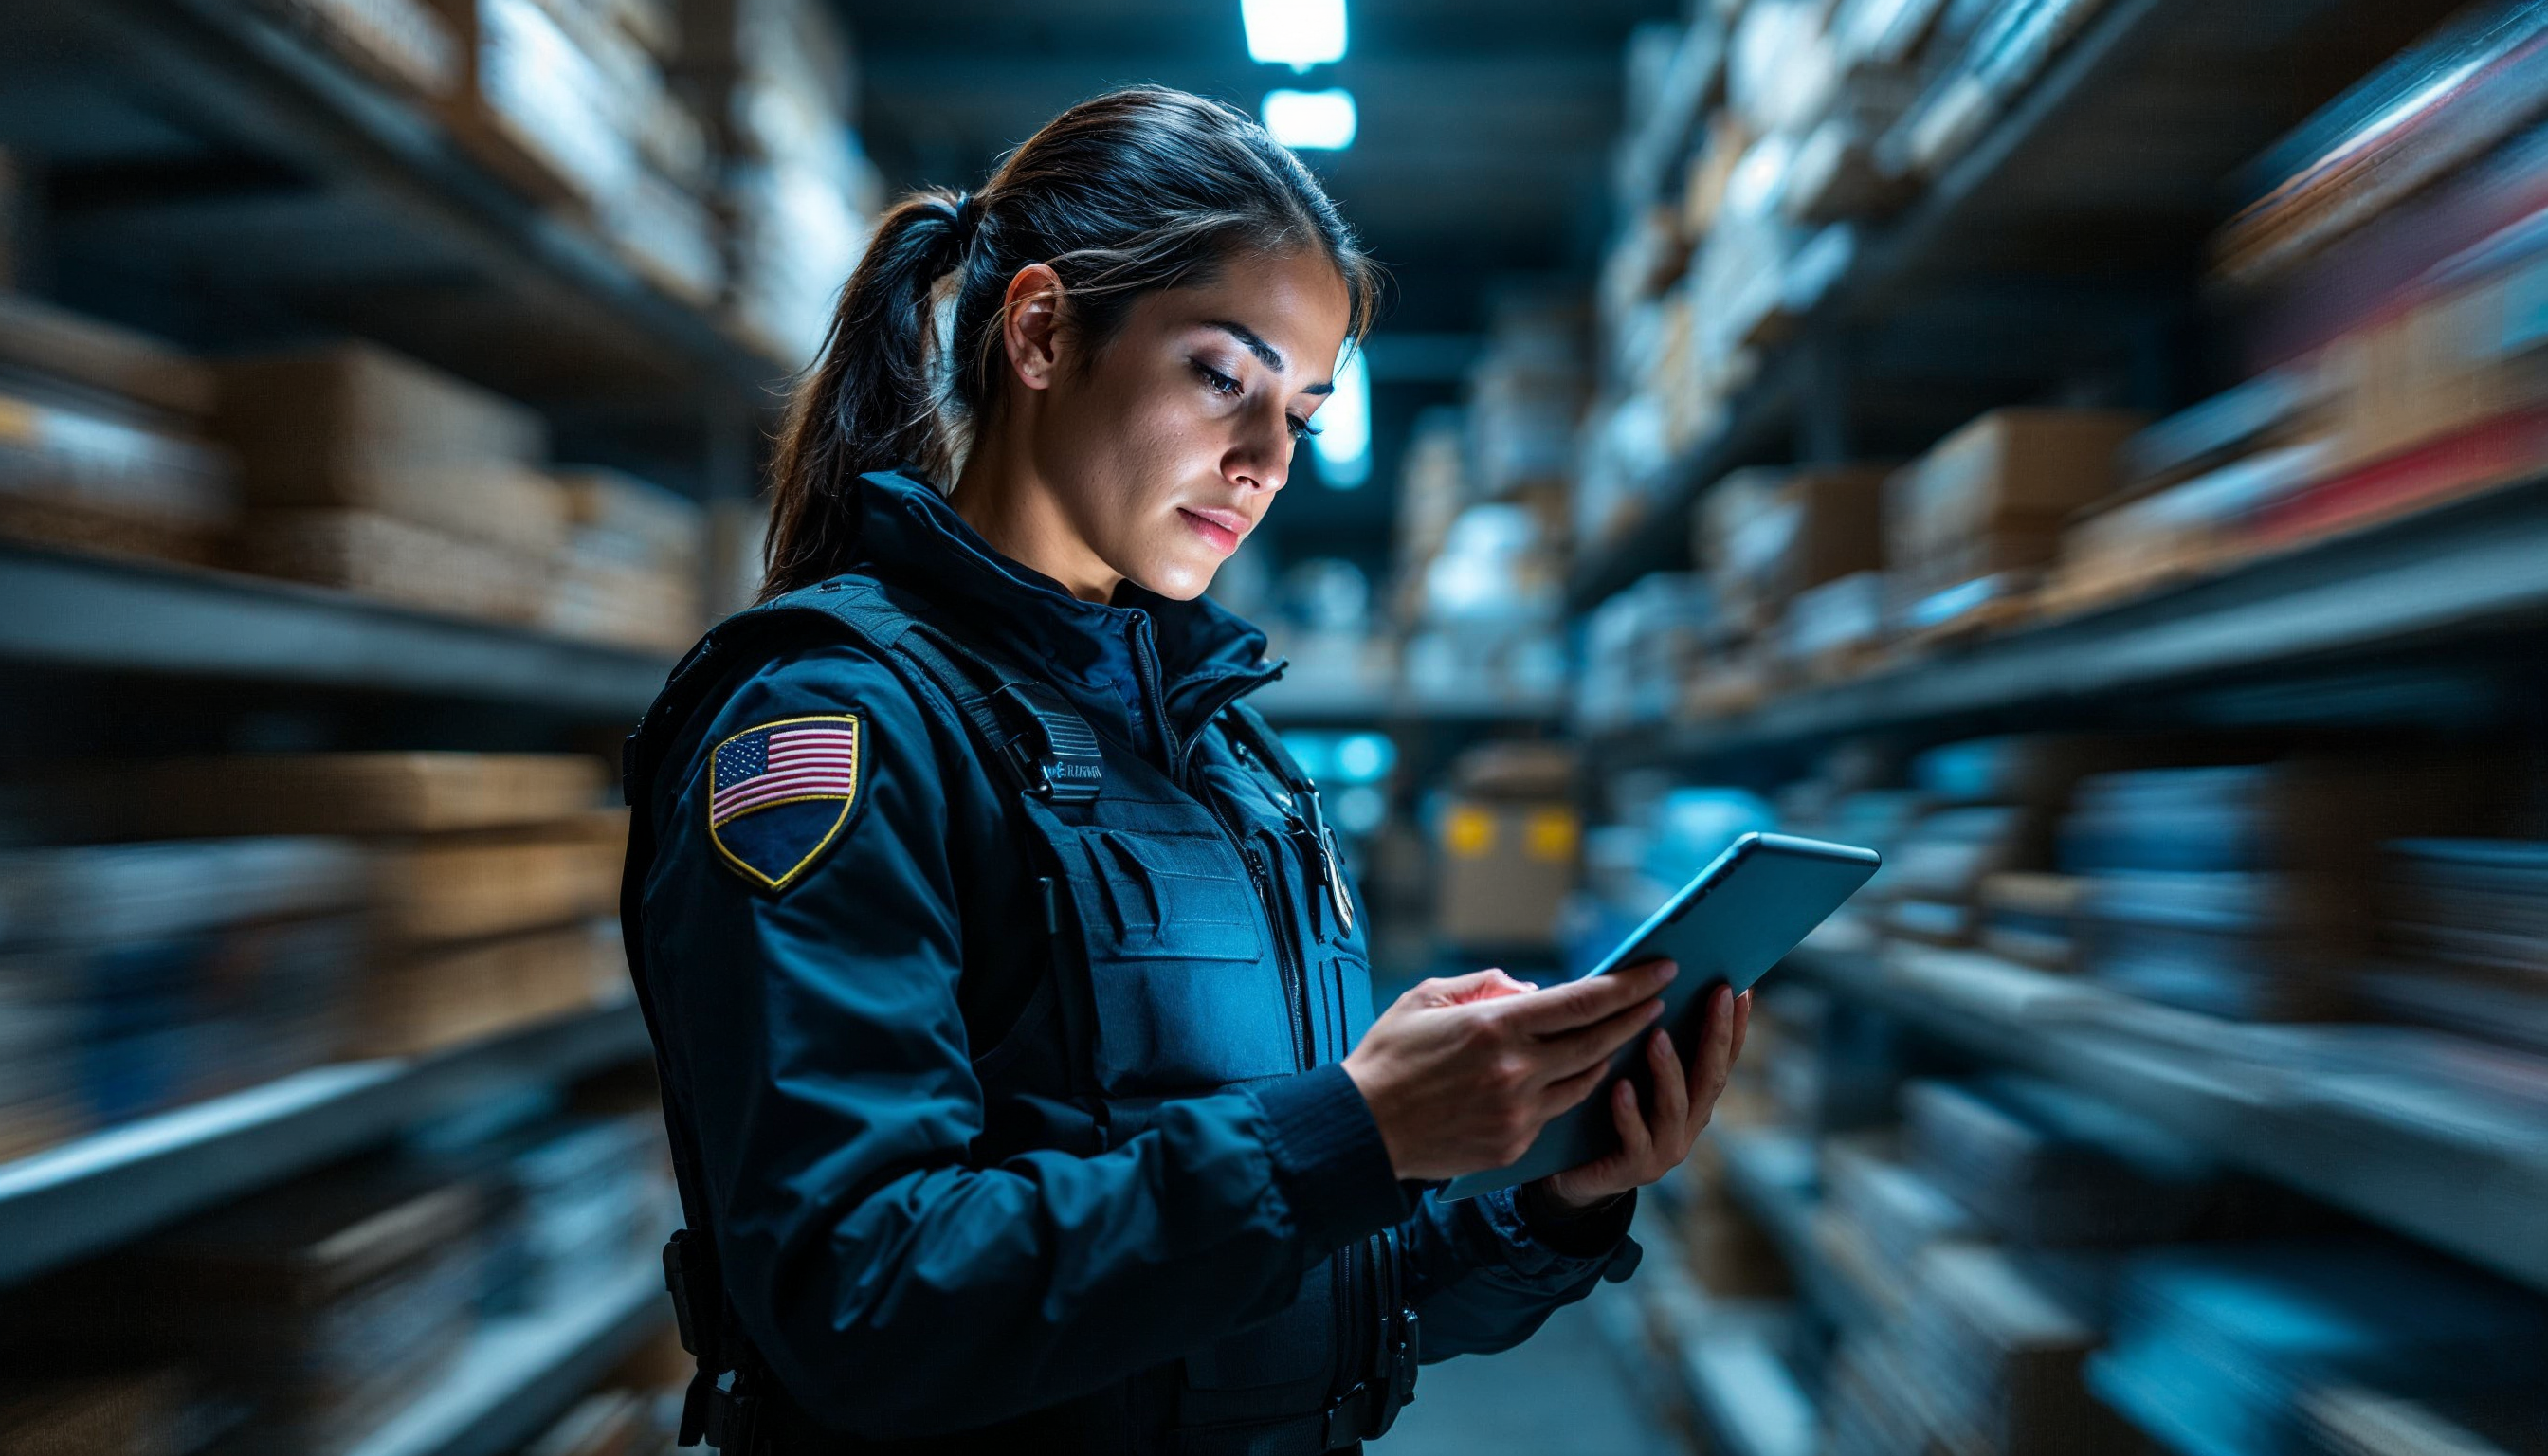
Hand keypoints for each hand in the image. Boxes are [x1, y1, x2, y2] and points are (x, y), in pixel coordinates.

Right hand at [1342, 961, 1676, 1181]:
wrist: (1361, 1129)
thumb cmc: (1389, 1056)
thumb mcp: (1427, 998)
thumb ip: (1485, 986)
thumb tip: (1532, 993)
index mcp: (1495, 1027)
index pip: (1583, 1001)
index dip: (1629, 984)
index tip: (1660, 969)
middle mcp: (1515, 1071)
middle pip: (1598, 1040)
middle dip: (1635, 1016)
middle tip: (1657, 997)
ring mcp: (1518, 1112)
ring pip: (1585, 1079)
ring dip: (1607, 1053)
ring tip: (1620, 1033)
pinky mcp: (1514, 1144)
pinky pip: (1556, 1111)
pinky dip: (1569, 1088)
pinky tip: (1577, 1073)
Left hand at [1533, 984, 1750, 1212]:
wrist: (1574, 1176)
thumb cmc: (1601, 1112)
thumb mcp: (1629, 1071)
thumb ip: (1646, 1041)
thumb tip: (1652, 985)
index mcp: (1693, 1099)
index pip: (1722, 1058)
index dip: (1736, 1026)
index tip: (1742, 987)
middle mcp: (1689, 1124)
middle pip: (1710, 1077)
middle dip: (1717, 1034)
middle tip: (1719, 994)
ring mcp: (1665, 1149)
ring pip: (1675, 1106)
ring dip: (1669, 1069)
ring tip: (1657, 1036)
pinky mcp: (1634, 1168)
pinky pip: (1634, 1137)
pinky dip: (1629, 1112)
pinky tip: (1619, 1086)